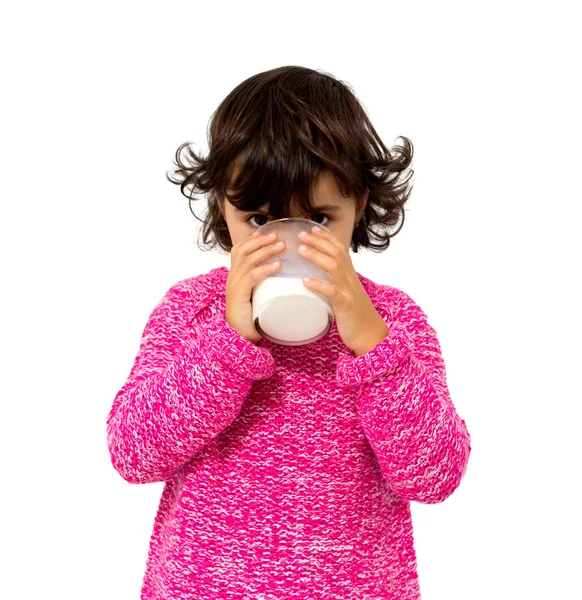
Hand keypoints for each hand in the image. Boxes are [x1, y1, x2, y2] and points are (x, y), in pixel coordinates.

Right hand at [225, 230, 286, 342]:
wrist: (239, 335)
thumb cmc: (250, 316)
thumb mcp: (257, 294)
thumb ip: (265, 284)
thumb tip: (282, 274)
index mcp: (235, 275)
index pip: (239, 250)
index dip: (252, 239)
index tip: (266, 232)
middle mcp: (232, 276)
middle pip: (243, 249)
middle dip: (260, 240)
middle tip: (277, 236)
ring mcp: (234, 284)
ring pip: (249, 259)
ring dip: (266, 250)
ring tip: (282, 246)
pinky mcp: (239, 293)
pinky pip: (252, 276)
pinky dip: (265, 268)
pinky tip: (278, 265)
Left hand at [298, 226, 388, 355]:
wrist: (371, 335)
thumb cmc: (355, 316)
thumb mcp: (346, 294)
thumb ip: (335, 283)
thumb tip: (318, 276)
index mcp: (350, 276)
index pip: (340, 250)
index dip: (327, 238)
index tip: (313, 228)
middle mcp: (350, 280)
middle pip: (336, 254)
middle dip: (319, 241)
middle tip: (302, 234)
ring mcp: (348, 292)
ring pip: (334, 268)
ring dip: (316, 257)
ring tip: (300, 250)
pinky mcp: (345, 306)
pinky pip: (332, 292)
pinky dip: (318, 285)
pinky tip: (306, 281)